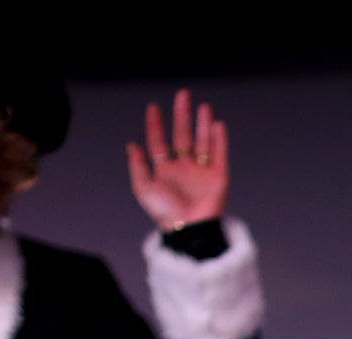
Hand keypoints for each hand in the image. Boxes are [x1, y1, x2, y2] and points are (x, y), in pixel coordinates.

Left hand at [126, 88, 227, 230]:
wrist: (190, 229)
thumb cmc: (165, 213)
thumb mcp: (144, 188)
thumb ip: (138, 166)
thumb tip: (132, 144)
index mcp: (165, 171)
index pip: (159, 142)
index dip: (155, 125)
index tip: (153, 108)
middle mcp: (184, 168)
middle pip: (182, 136)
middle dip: (182, 116)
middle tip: (182, 95)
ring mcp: (202, 172)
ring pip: (202, 142)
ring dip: (203, 124)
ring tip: (203, 106)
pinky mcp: (219, 177)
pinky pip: (220, 154)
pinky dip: (220, 140)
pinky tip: (217, 125)